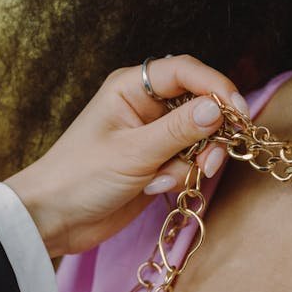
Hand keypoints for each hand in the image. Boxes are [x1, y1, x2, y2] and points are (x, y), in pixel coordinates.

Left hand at [4, 55, 250, 257]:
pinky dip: (182, 175)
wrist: (54, 220)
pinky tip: (156, 187)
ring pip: (200, 136)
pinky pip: (190, 160)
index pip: (186, 71)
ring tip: (169, 180)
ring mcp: (154, 133)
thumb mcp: (133, 152)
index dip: (216, 86)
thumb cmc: (79, 177)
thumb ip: (179, 129)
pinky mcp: (159, 160)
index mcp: (132, 87)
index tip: (237, 113)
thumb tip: (218, 108)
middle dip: (210, 133)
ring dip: (195, 160)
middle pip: (200, 104)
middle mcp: (147, 104)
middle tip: (211, 161)